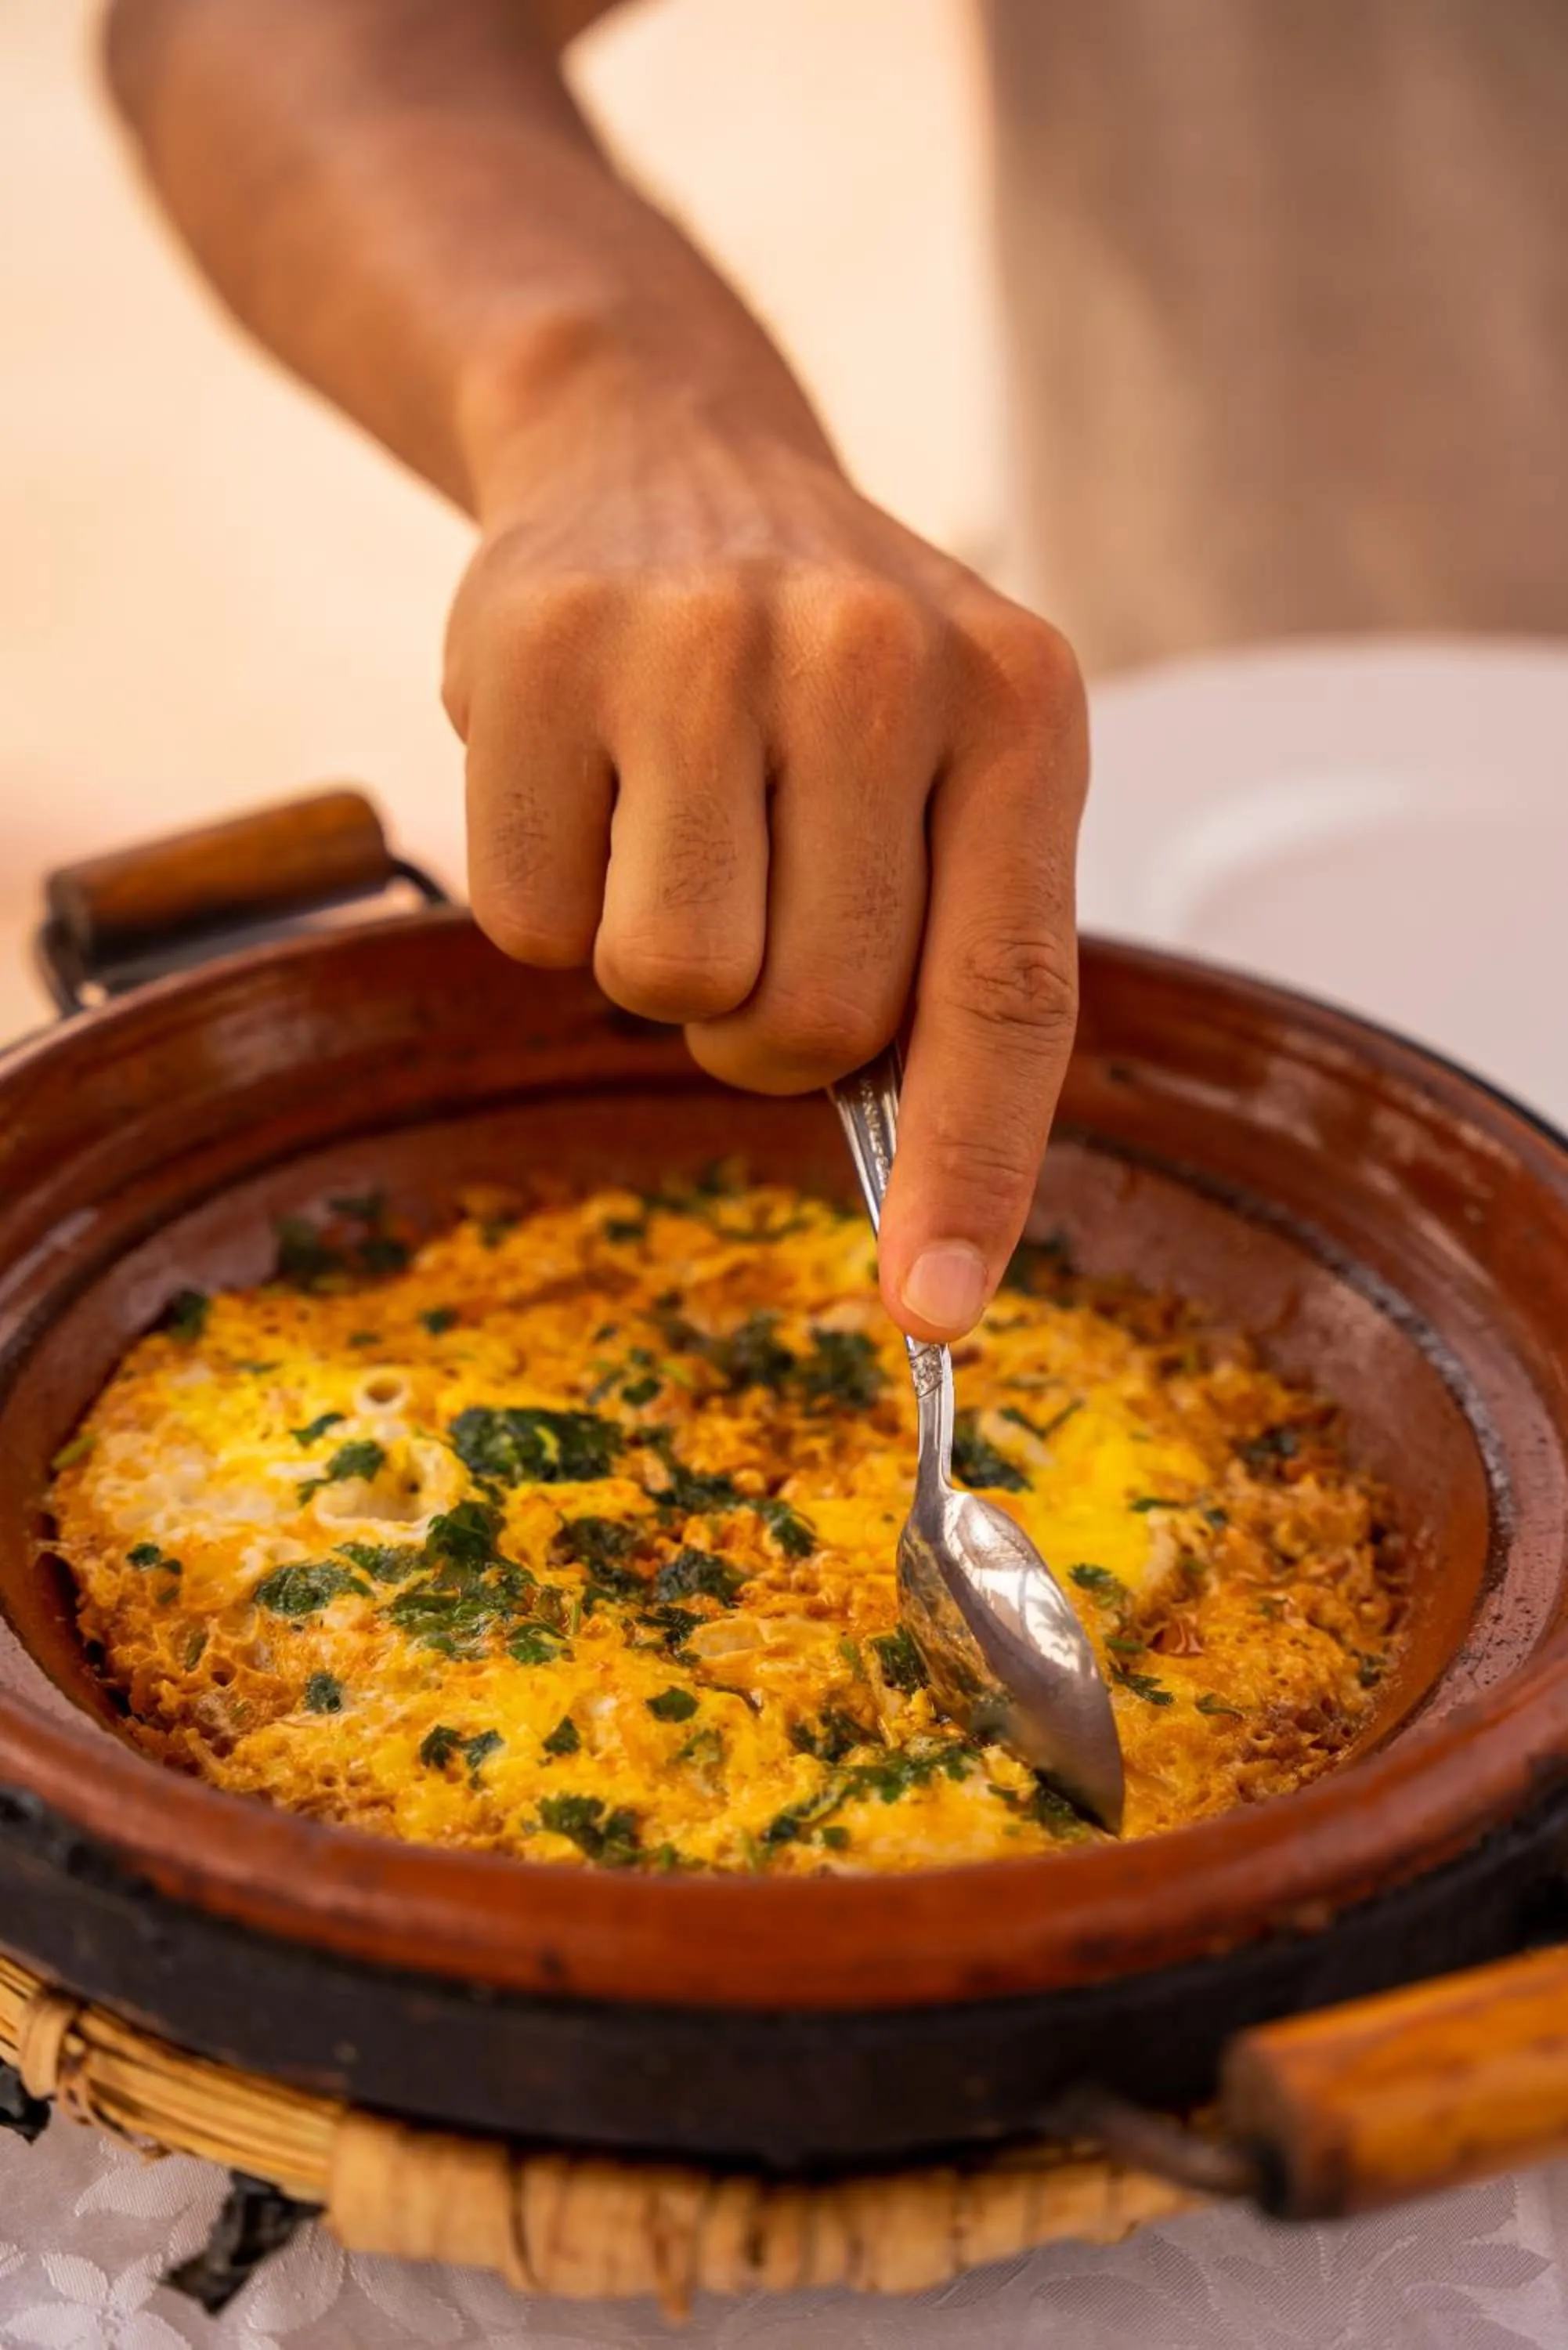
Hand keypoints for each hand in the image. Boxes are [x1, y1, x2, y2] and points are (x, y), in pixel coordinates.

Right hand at [444, 382, 1087, 1342]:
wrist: (656, 449)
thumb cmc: (822, 666)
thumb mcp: (949, 761)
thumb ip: (954, 954)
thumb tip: (924, 1228)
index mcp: (1019, 705)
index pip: (1008, 995)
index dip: (973, 1174)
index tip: (935, 1314)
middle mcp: (874, 660)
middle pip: (810, 1022)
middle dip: (768, 1024)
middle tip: (753, 906)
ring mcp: (697, 645)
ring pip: (667, 983)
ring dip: (658, 963)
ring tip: (670, 827)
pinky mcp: (538, 652)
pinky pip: (526, 923)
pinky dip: (545, 898)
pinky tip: (583, 782)